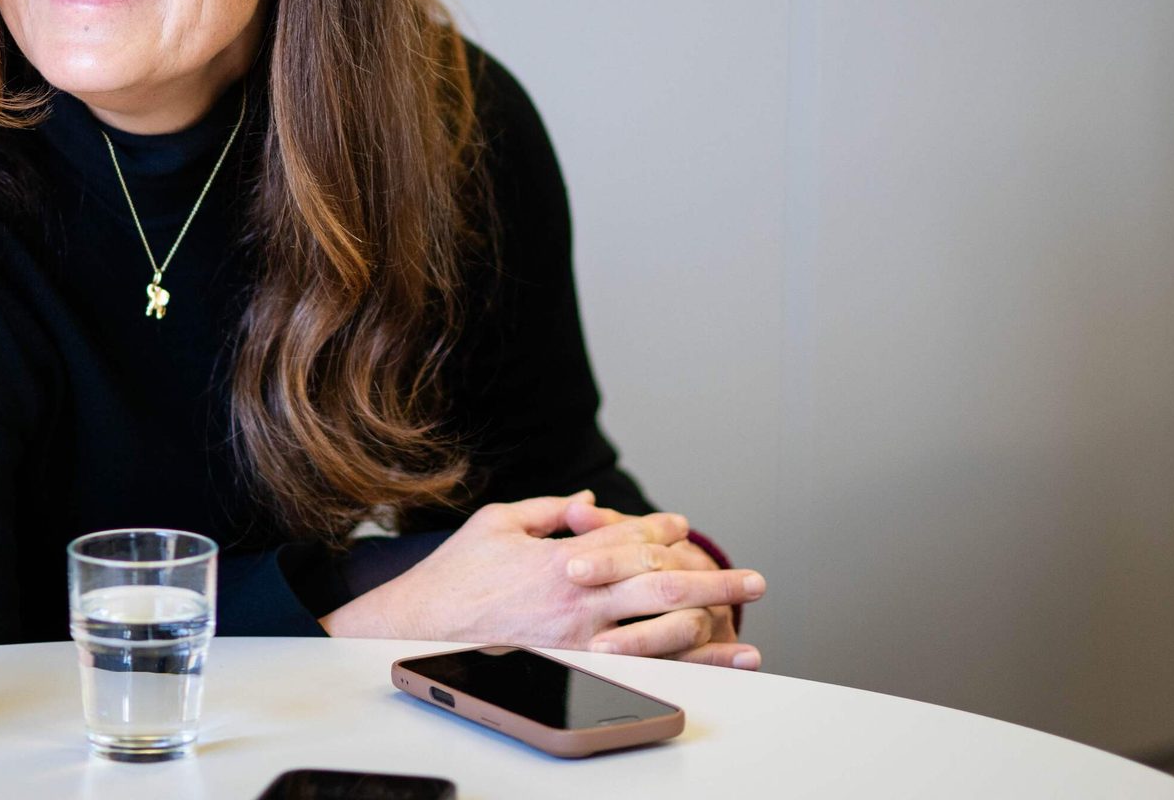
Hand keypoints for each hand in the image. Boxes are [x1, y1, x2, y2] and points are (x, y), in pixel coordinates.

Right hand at [319, 492, 763, 664]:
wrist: (419, 629)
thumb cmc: (454, 576)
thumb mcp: (498, 522)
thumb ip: (547, 510)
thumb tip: (588, 503)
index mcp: (564, 556)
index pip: (629, 539)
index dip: (660, 531)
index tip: (683, 526)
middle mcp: (581, 598)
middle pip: (663, 587)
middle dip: (713, 582)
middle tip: (754, 581)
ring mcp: (581, 639)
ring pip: (661, 633)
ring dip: (712, 629)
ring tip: (749, 628)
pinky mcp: (574, 669)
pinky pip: (641, 670)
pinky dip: (685, 670)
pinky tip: (712, 670)